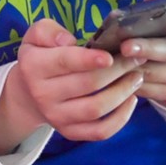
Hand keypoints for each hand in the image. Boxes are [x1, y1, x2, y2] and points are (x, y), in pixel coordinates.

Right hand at [0, 17, 144, 151]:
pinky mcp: (69, 132)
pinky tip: (131, 100)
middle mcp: (43, 94)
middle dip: (117, 70)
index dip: (89, 59)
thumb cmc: (40, 56)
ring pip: (96, 109)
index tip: (111, 56)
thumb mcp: (35, 36)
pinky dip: (120, 119)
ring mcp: (56, 116)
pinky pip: (99, 131)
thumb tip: (67, 41)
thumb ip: (48, 32)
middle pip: (88, 84)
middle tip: (136, 58)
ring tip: (137, 77)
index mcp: (34, 66)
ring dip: (122, 92)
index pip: (65, 62)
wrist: (28, 93)